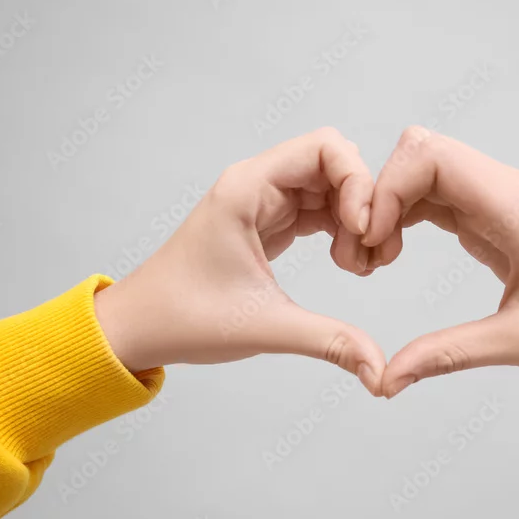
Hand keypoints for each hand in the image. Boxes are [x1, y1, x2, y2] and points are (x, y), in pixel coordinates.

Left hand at [94, 127, 386, 394]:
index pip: (325, 147)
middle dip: (363, 202)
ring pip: (332, 187)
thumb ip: (329, 342)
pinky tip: (346, 263)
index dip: (357, 182)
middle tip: (369, 252)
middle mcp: (257, 185)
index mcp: (247, 188)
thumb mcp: (264, 327)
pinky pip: (320, 210)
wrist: (139, 328)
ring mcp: (264, 202)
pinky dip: (341, 230)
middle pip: (335, 164)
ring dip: (355, 220)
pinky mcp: (269, 222)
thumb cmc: (182, 317)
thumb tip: (380, 370)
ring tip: (358, 265)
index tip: (361, 229)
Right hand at [363, 127, 518, 397]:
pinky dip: (407, 215)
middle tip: (366, 253)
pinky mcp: (495, 213)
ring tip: (376, 258)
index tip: (371, 241)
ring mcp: (499, 197)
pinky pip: (438, 194)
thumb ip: (447, 354)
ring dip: (390, 205)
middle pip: (419, 152)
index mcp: (511, 206)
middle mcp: (503, 189)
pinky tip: (395, 252)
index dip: (386, 189)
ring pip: (424, 170)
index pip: (428, 155)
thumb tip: (387, 379)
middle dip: (379, 194)